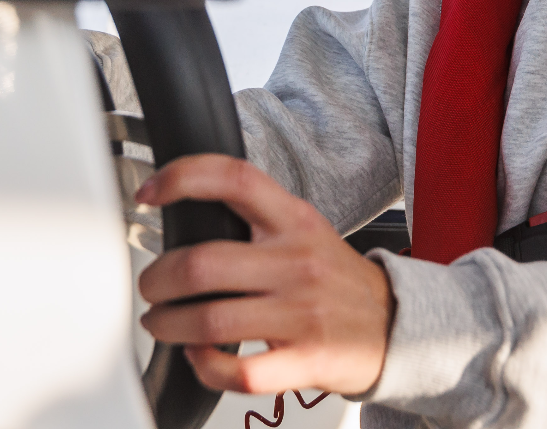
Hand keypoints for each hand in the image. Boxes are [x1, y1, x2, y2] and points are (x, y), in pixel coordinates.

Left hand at [134, 154, 392, 395]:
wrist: (396, 324)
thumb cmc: (336, 280)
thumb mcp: (306, 230)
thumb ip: (256, 217)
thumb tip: (185, 212)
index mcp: (294, 220)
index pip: (234, 178)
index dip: (183, 176)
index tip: (150, 193)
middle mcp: (298, 261)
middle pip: (202, 263)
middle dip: (157, 279)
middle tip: (151, 287)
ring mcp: (303, 312)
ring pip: (210, 321)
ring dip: (169, 325)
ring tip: (163, 323)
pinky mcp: (307, 359)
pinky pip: (241, 370)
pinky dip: (205, 366)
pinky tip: (200, 356)